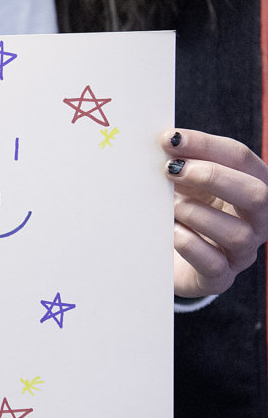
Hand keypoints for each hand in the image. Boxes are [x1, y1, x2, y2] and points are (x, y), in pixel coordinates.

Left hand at [165, 129, 267, 296]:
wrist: (170, 262)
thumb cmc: (183, 214)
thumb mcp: (185, 185)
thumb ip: (179, 165)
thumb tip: (161, 142)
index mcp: (251, 185)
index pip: (241, 158)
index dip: (206, 145)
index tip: (169, 139)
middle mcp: (256, 219)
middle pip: (257, 194)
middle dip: (214, 177)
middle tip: (172, 170)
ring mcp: (242, 251)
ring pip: (237, 232)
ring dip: (199, 214)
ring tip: (170, 207)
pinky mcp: (220, 278)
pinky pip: (214, 264)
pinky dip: (191, 246)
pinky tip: (171, 233)